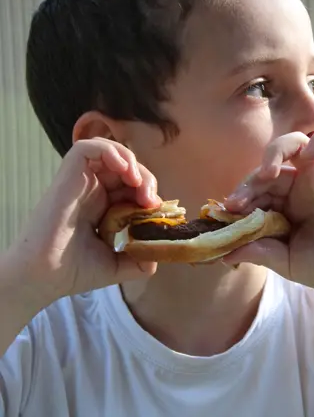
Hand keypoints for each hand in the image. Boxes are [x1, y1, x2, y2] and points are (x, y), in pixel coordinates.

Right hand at [3, 138, 159, 308]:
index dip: (149, 193)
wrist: (42, 278)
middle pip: (127, 168)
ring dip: (132, 162)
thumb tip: (159, 253)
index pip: (133, 187)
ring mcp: (80, 182)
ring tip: (138, 184)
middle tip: (150, 200)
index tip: (156, 211)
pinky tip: (125, 170)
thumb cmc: (72, 272)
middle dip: (146, 179)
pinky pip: (87, 147)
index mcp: (103, 207)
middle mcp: (92, 191)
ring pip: (111, 152)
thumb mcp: (117, 265)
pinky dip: (110, 150)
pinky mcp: (67, 175)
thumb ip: (141, 259)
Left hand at [222, 131, 313, 295]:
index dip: (240, 196)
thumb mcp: (285, 261)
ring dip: (277, 150)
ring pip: (297, 142)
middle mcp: (302, 187)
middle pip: (270, 165)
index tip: (227, 211)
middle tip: (239, 202)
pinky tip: (308, 157)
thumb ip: (258, 252)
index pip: (257, 188)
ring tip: (269, 171)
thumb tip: (223, 254)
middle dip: (250, 182)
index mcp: (287, 205)